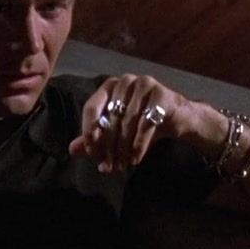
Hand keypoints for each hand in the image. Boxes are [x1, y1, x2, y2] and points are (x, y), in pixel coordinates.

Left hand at [69, 74, 195, 172]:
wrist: (178, 118)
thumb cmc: (143, 122)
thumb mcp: (117, 131)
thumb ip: (95, 137)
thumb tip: (72, 150)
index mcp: (109, 86)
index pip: (91, 108)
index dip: (89, 132)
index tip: (91, 154)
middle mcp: (125, 81)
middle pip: (110, 118)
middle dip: (107, 147)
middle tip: (108, 167)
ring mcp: (144, 85)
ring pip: (127, 123)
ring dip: (122, 149)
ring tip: (121, 166)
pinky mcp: (161, 94)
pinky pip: (145, 124)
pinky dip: (138, 145)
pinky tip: (135, 159)